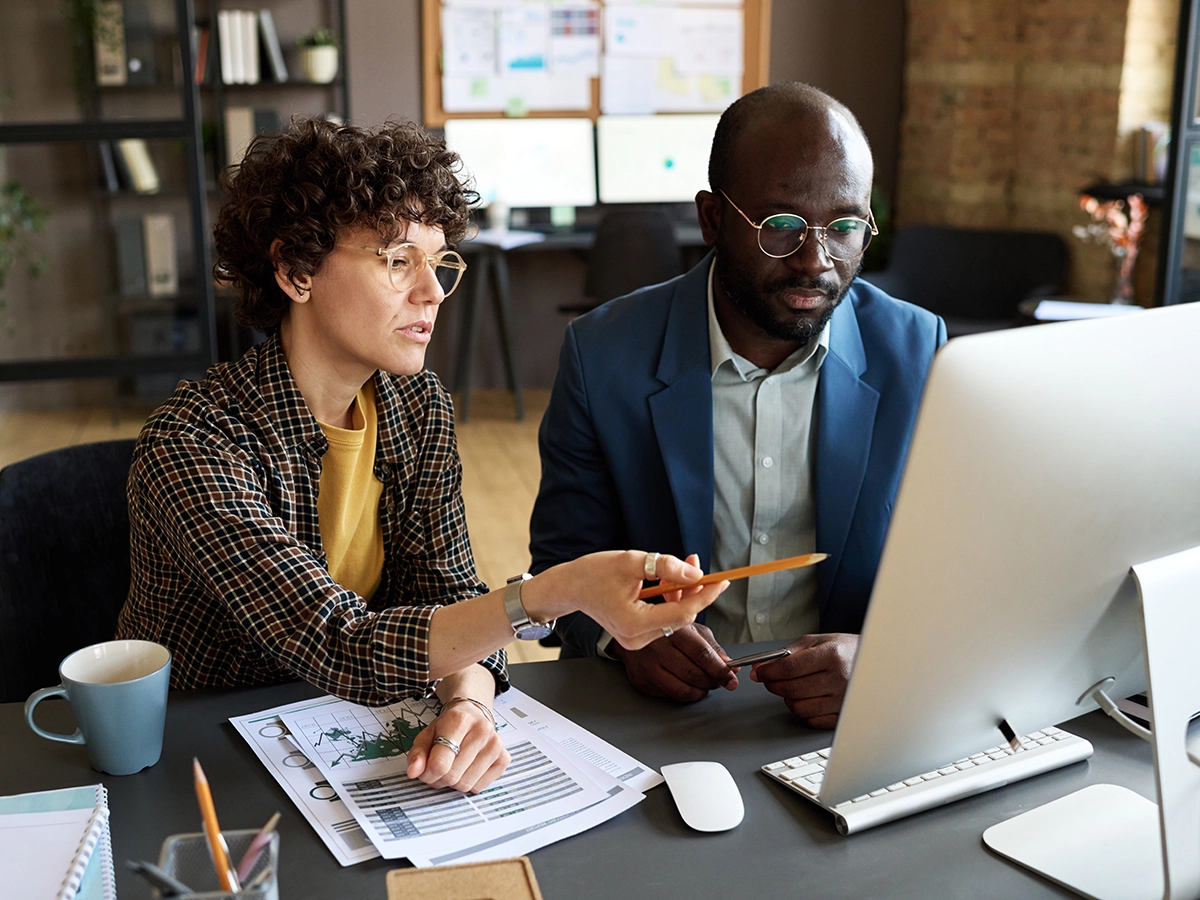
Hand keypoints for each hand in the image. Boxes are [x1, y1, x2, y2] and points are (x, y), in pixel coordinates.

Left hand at [406, 696, 509, 792]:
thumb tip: (414, 772)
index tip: (425, 770)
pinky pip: (479, 787)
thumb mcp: (427, 734)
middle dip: (440, 779)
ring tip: (453, 766)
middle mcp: (481, 730)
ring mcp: (495, 745)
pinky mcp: (504, 758)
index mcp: (459, 719)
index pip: (440, 763)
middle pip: (452, 776)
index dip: (427, 774)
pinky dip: (469, 783)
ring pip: (465, 784)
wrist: (474, 714)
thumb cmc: (449, 726)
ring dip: (454, 782)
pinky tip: (467, 768)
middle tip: (438, 768)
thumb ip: (417, 753)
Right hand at [522, 551, 728, 650]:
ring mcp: (636, 640)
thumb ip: (665, 567)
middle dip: (694, 590)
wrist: (570, 586)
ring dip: (682, 593)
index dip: (705, 595)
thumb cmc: (593, 573)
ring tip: (681, 567)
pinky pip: (663, 619)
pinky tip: (669, 581)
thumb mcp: (631, 562)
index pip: (682, 612)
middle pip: (680, 617)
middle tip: (697, 565)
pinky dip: (670, 600)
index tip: (721, 581)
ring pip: (673, 618)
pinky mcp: (636, 635)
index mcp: (634, 623)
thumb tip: (695, 575)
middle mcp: (637, 638)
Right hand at [611, 623, 737, 701]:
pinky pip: (670, 695)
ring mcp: (647, 667)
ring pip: (682, 690)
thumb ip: (712, 647)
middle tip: (719, 681)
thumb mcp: (692, 629)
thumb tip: (730, 666)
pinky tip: (686, 684)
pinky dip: (684, 693)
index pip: (701, 655)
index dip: (720, 670)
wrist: (630, 633)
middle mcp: (657, 649)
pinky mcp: (641, 682)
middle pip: (694, 675)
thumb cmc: (664, 630)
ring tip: (704, 685)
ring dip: (700, 691)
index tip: (731, 679)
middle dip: (712, 682)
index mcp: (673, 630)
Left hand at [749, 633, 858, 728]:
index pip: (790, 668)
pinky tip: (806, 699)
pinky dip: (802, 711)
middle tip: (769, 679)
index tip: (759, 672)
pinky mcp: (843, 716)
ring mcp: (842, 701)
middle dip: (773, 684)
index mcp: (832, 656)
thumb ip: (790, 652)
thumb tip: (763, 666)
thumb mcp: (819, 641)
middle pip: (792, 689)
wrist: (876, 664)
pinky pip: (811, 720)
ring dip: (787, 698)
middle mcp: (839, 679)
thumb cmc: (845, 651)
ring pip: (799, 707)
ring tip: (792, 687)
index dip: (769, 671)